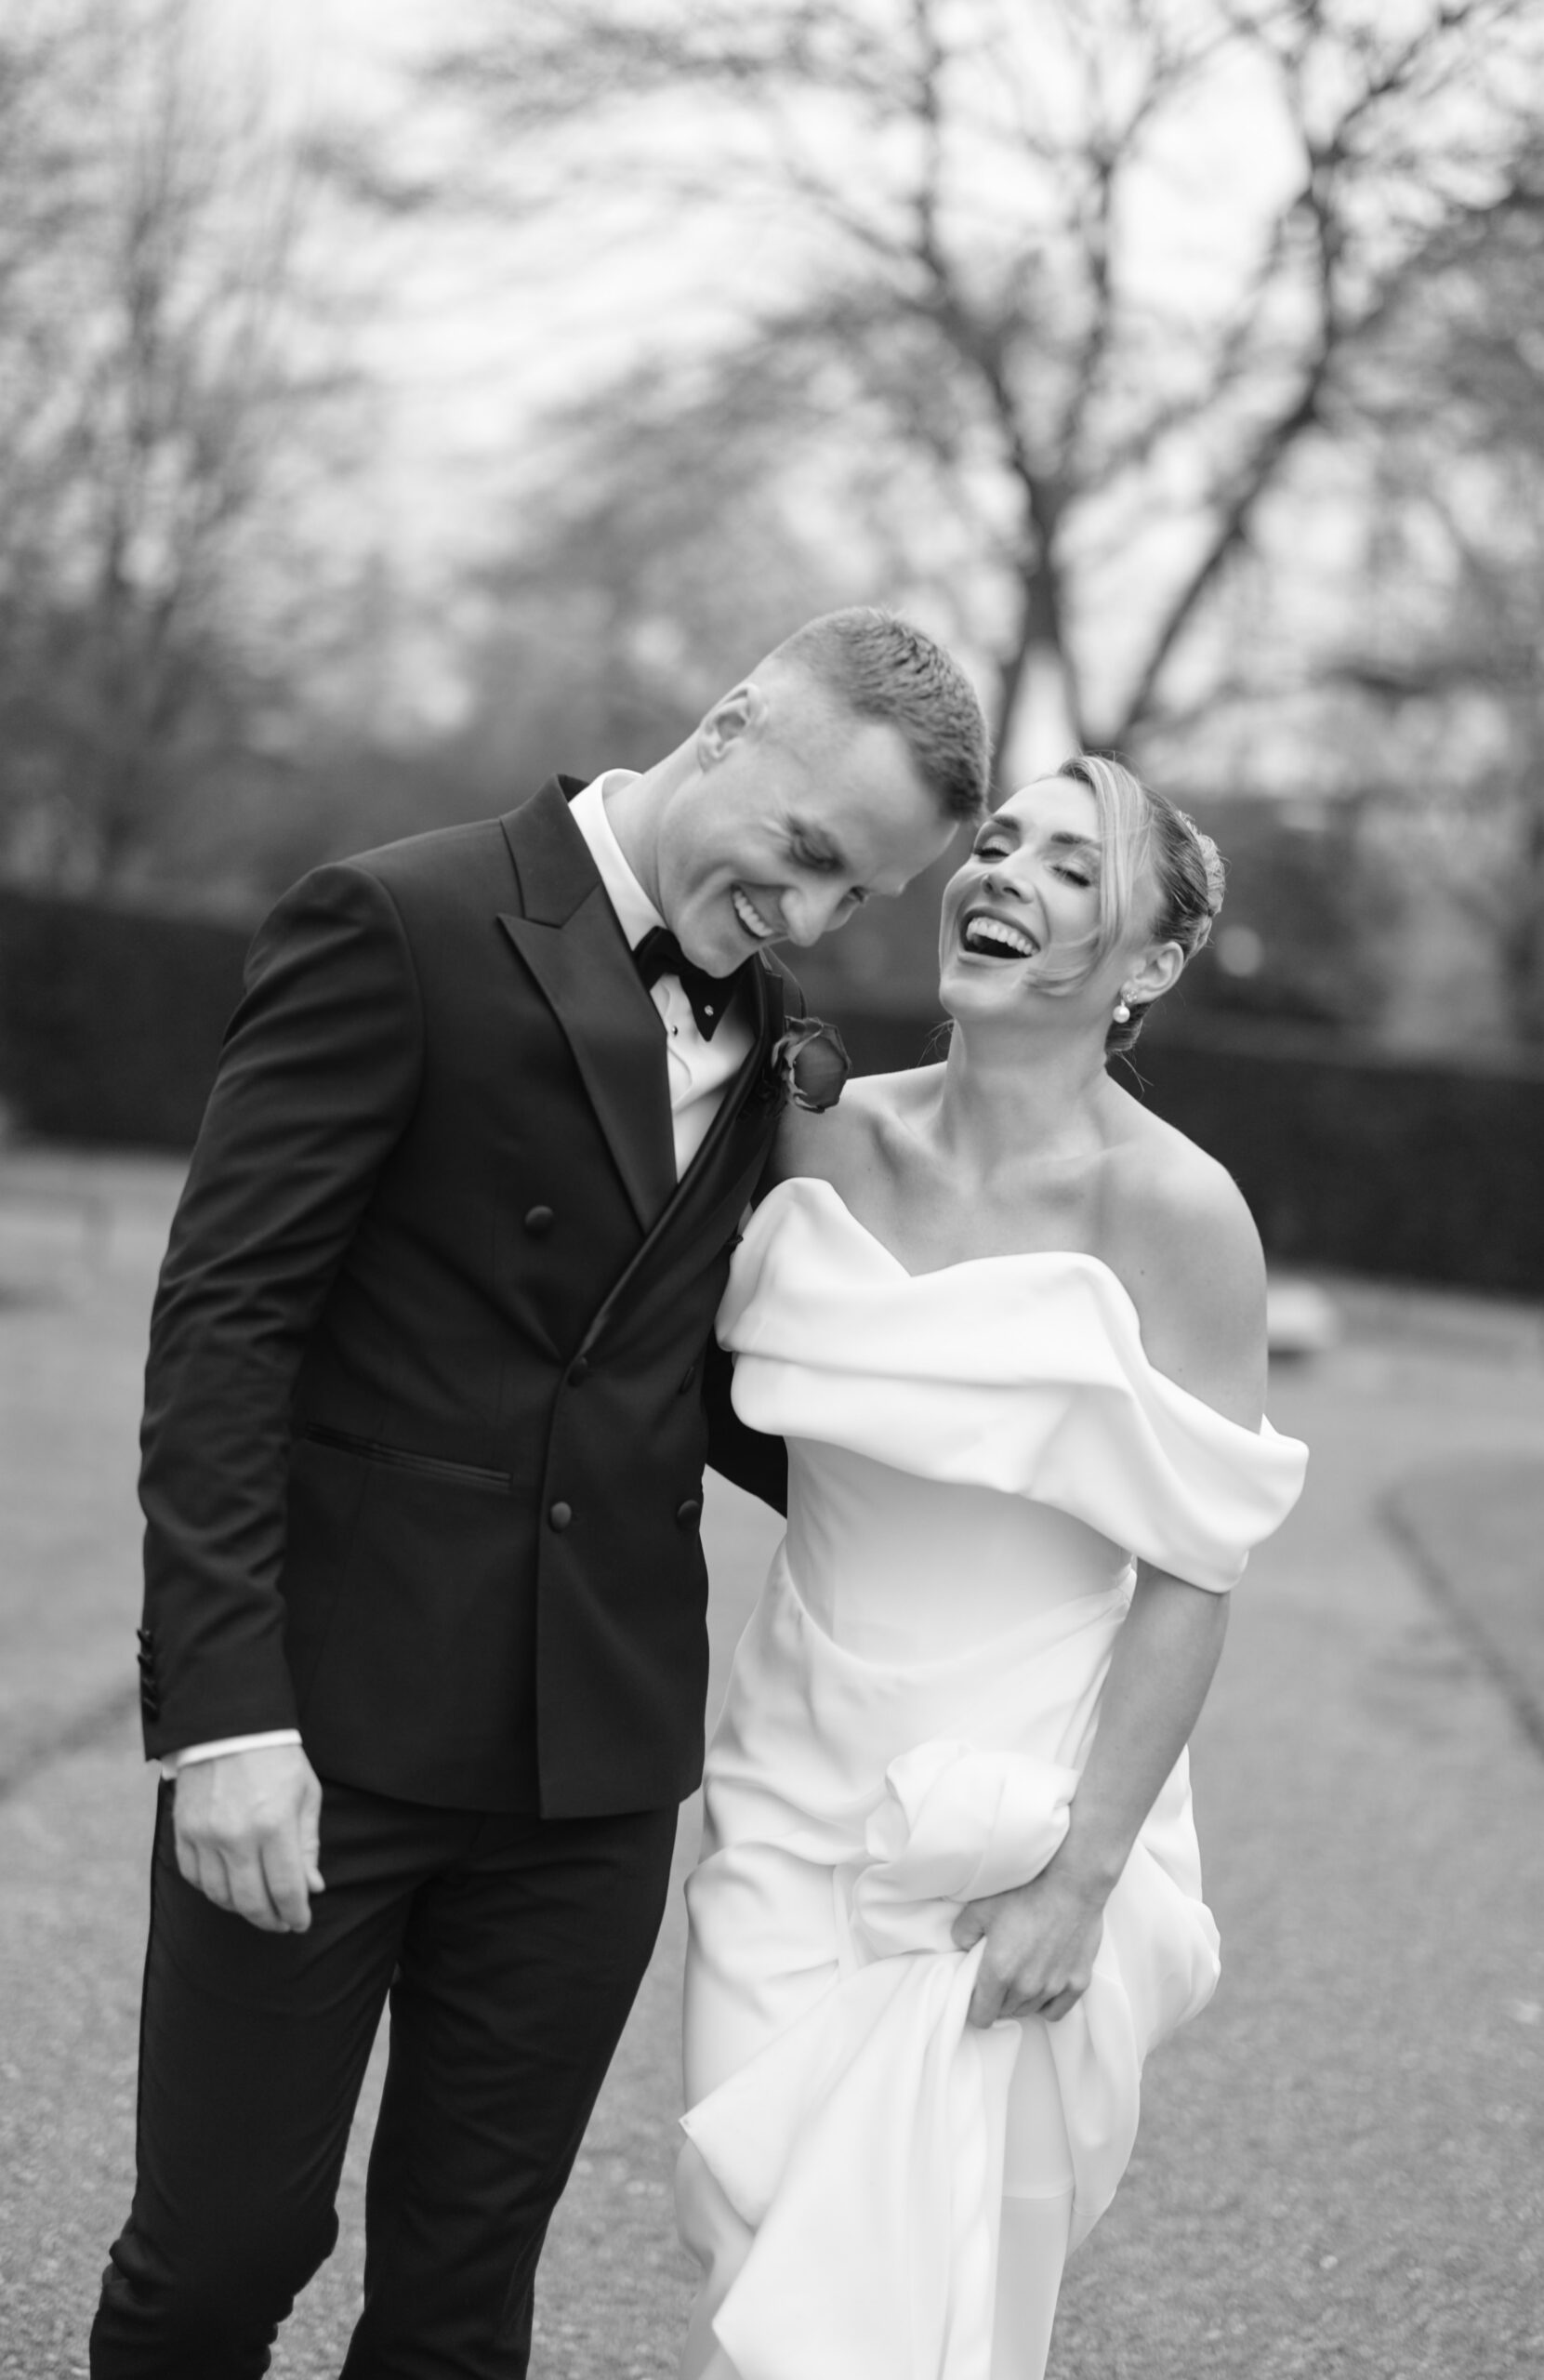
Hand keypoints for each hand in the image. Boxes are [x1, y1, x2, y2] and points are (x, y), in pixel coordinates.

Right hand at [172, 1744, 323, 1933]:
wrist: (231, 1726)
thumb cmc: (277, 1759)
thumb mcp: (305, 1796)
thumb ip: (307, 1845)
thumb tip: (311, 1888)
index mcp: (274, 1825)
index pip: (285, 1889)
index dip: (295, 1914)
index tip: (301, 1922)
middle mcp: (236, 1835)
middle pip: (250, 1901)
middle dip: (270, 1919)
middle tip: (281, 1922)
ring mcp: (205, 1835)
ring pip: (220, 1895)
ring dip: (241, 1908)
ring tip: (257, 1904)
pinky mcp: (183, 1830)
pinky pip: (194, 1877)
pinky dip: (212, 1889)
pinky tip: (228, 1886)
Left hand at [951, 1858, 1105, 2028]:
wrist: (1072, 1886)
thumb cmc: (1027, 1892)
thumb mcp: (982, 1907)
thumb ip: (963, 1932)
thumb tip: (962, 1947)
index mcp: (999, 1972)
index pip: (981, 2016)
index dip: (976, 2006)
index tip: (978, 1993)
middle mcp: (1025, 1987)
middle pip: (1004, 2011)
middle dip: (999, 1998)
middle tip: (1001, 1973)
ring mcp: (1053, 1988)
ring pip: (1028, 2010)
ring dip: (1022, 1998)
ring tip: (1022, 1972)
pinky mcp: (1077, 1984)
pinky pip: (1056, 2011)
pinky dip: (1046, 2003)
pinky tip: (1043, 1985)